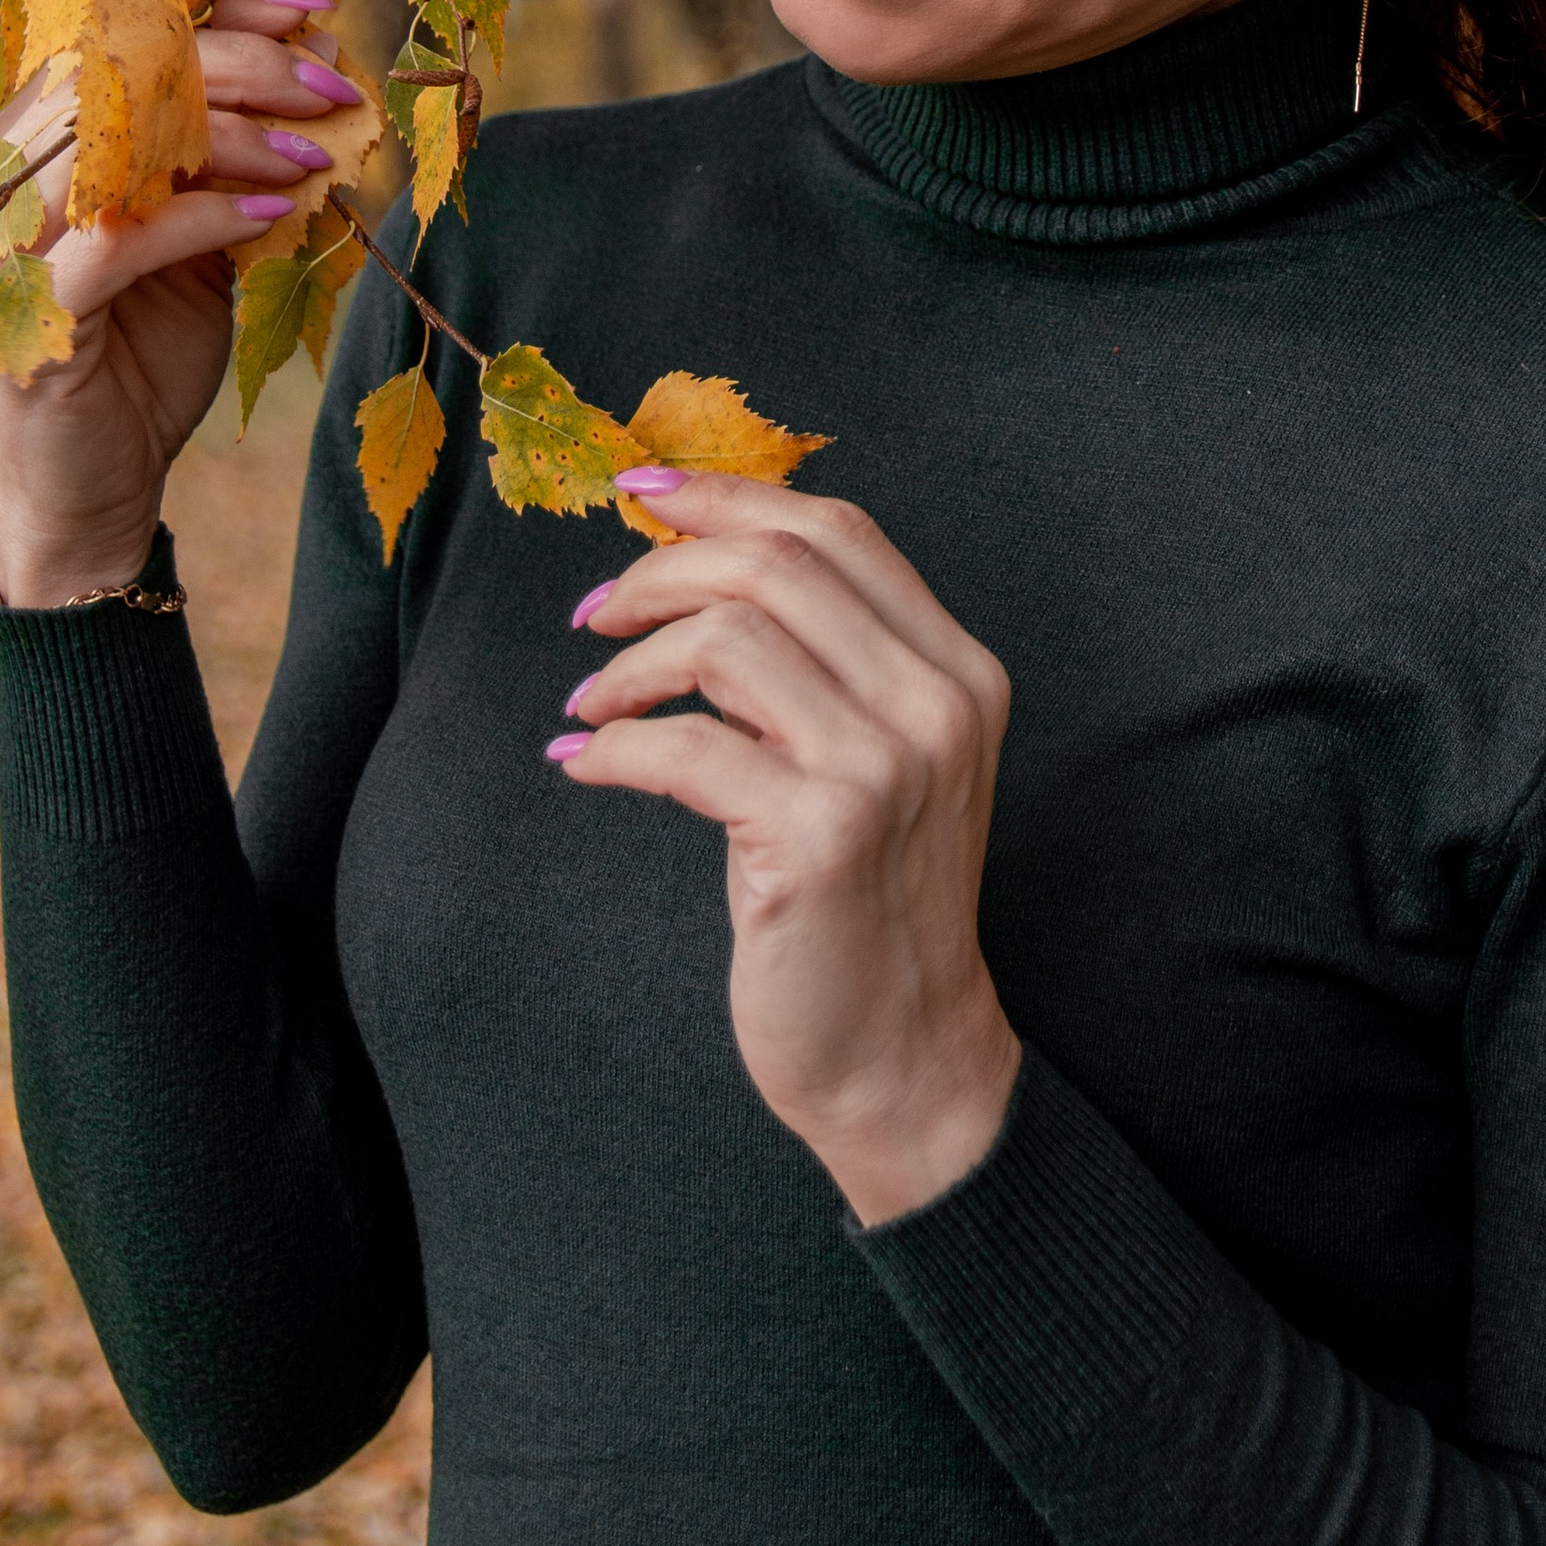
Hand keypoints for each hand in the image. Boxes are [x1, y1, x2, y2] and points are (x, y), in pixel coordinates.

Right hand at [0, 0, 369, 607]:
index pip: (119, 29)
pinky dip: (202, 218)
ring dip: (232, 137)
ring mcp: (4, 249)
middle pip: (119, 68)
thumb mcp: (199, 243)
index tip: (312, 13)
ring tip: (312, 159)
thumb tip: (321, 73)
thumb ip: (232, 162)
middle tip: (336, 88)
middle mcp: (2, 179)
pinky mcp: (31, 319)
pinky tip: (268, 219)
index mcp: (35, 139)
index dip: (218, 7)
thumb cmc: (143, 358)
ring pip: (114, 140)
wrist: (90, 496)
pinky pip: (119, 239)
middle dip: (245, 66)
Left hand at [552, 477, 1021, 1225]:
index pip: (838, 531)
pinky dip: (615, 747)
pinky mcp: (821, 836)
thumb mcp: (876, 760)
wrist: (905, 1055)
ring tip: (594, 705)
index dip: (728, 495)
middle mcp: (936, 705)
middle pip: (775, 565)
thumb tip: (691, 556)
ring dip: (630, 665)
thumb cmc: (867, 902)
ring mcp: (885, 769)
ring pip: (725, 642)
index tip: (641, 490)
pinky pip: (685, 747)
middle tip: (595, 617)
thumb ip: (821, 662)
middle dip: (660, 572)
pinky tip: (587, 764)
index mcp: (958, 670)